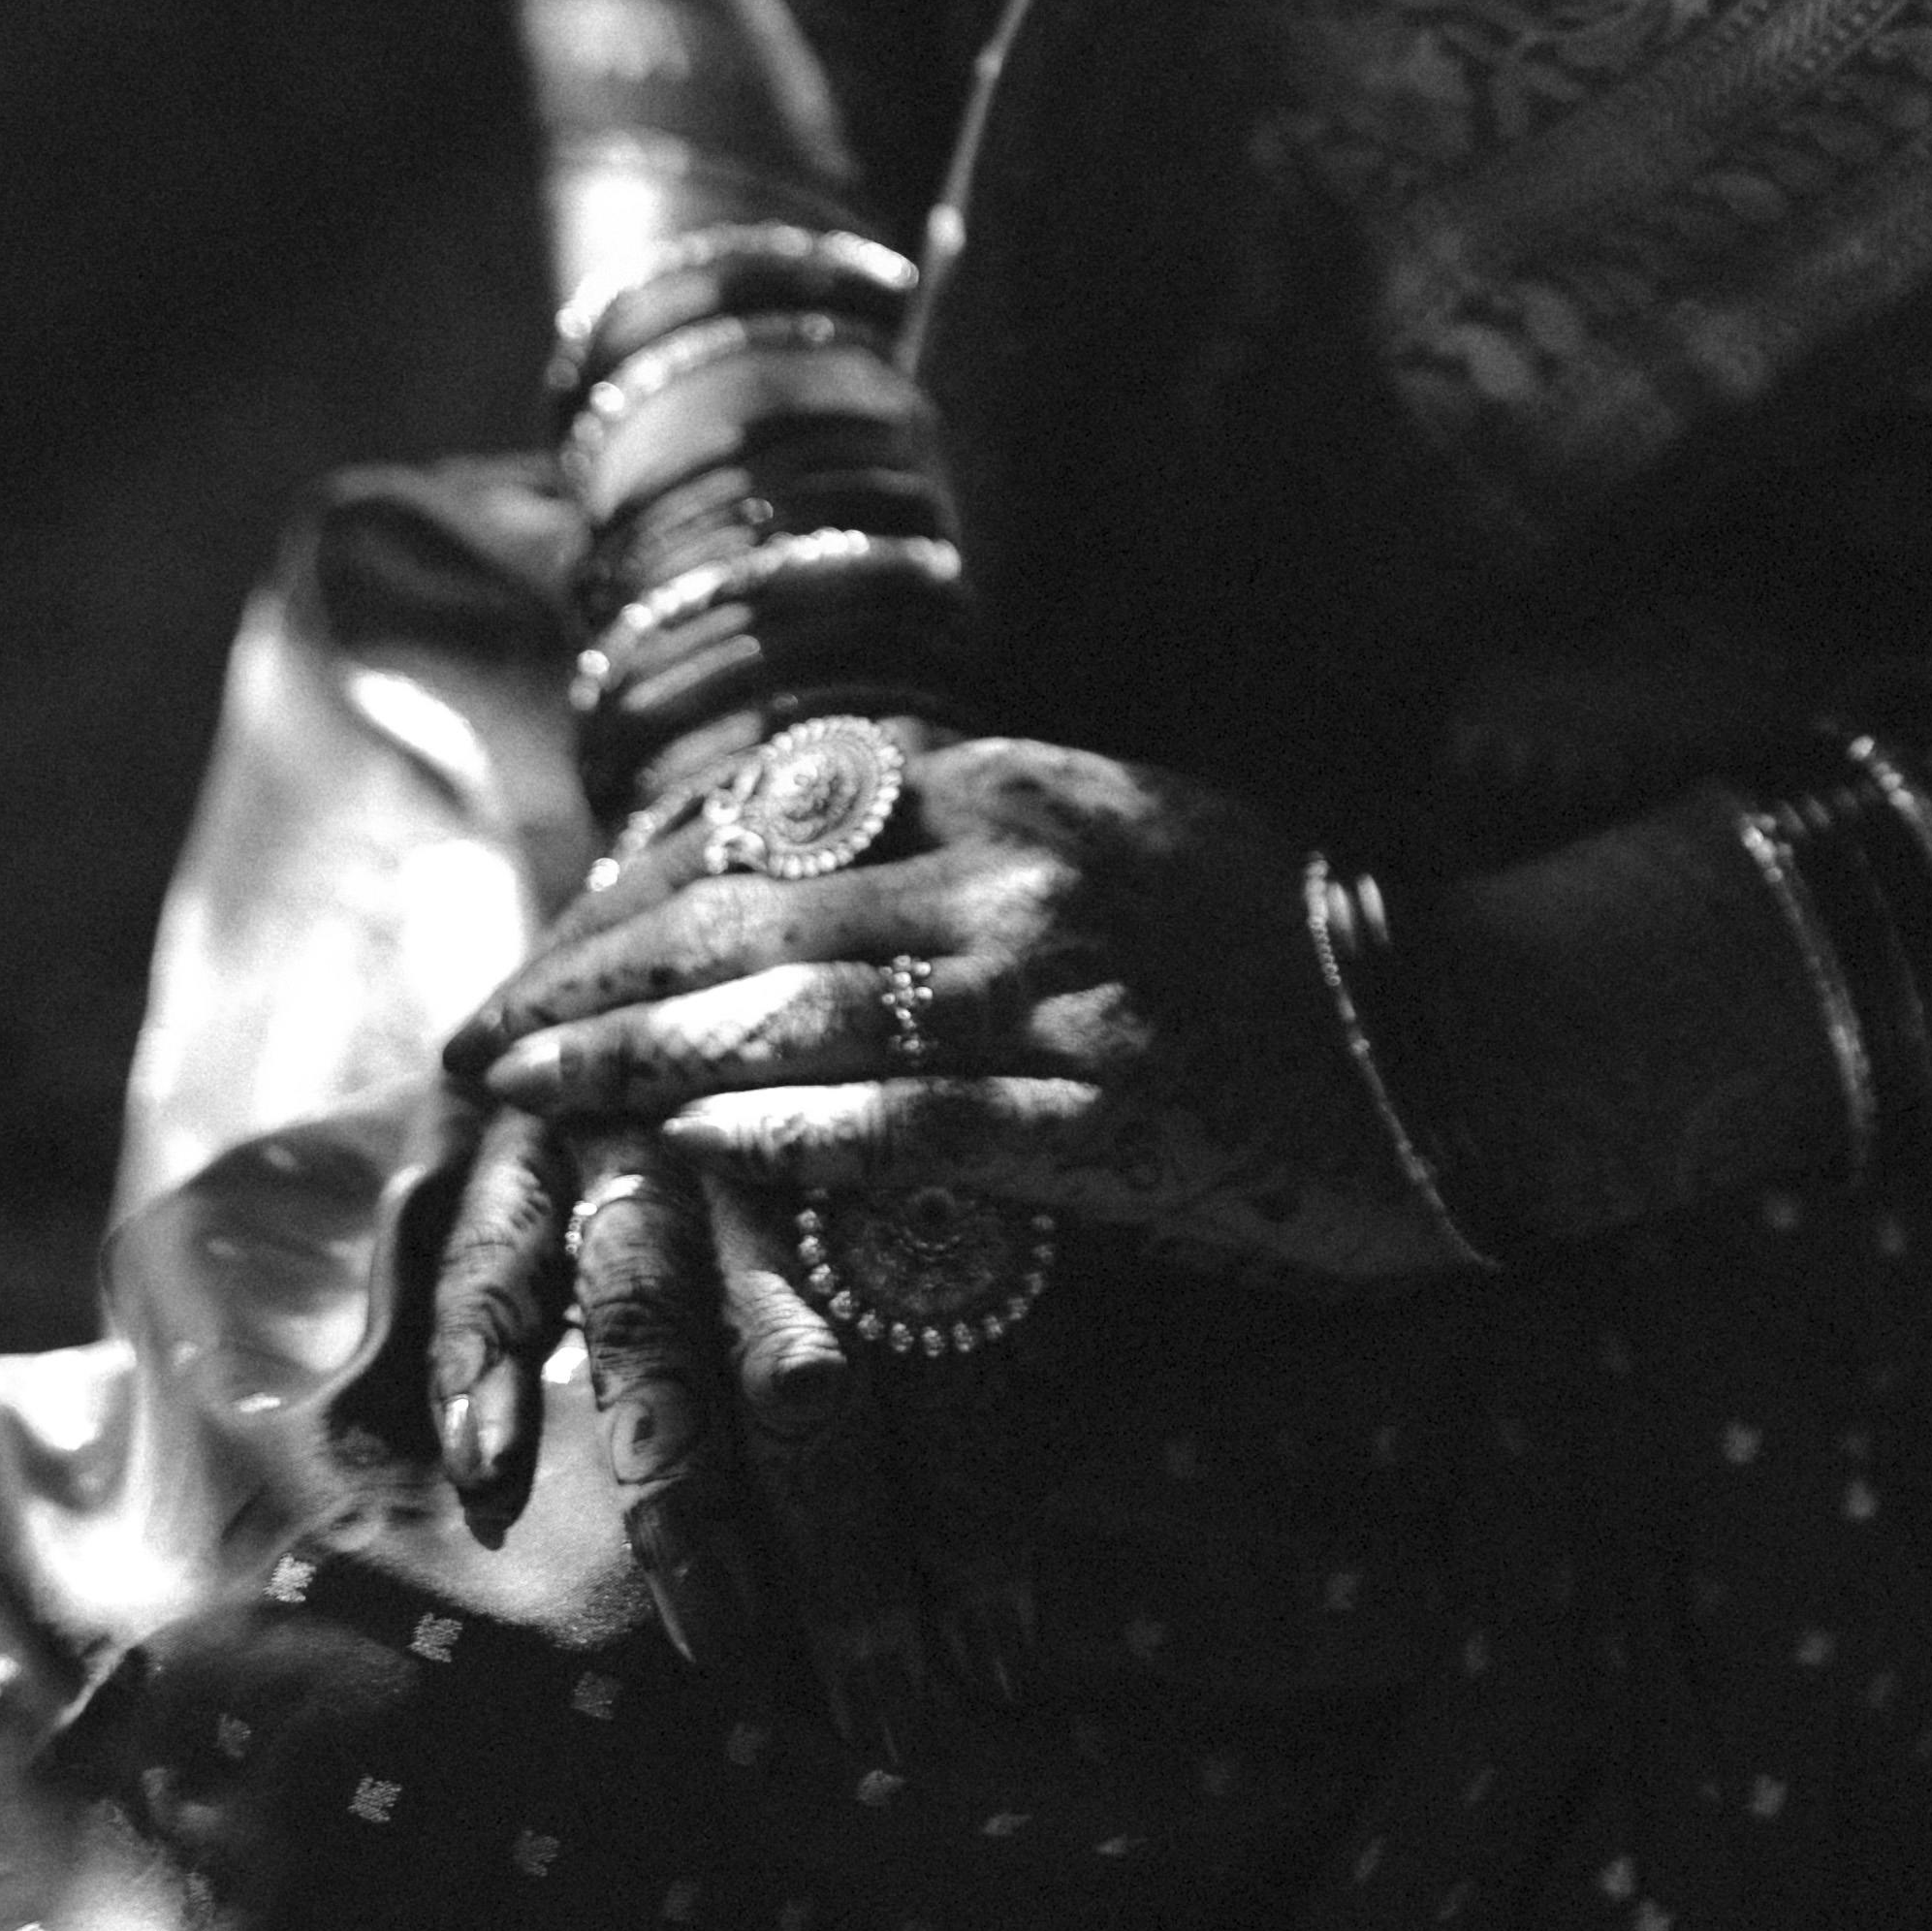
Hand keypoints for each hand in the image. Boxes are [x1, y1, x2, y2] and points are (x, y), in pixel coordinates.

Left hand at [446, 727, 1483, 1295]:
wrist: (1448, 1043)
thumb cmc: (1275, 938)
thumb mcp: (1121, 822)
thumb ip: (974, 816)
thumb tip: (803, 825)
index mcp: (1029, 784)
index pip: (784, 803)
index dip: (649, 869)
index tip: (561, 925)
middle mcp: (1026, 873)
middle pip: (752, 906)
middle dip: (594, 969)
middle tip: (483, 1029)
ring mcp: (1056, 1000)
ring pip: (794, 1013)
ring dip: (635, 1055)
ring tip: (526, 1093)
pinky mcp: (1092, 1127)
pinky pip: (898, 1121)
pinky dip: (776, 1128)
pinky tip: (680, 1146)